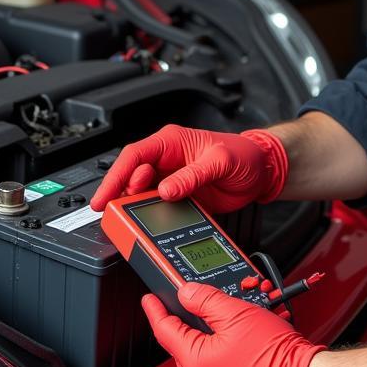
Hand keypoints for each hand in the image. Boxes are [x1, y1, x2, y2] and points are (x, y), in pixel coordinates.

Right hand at [90, 124, 287, 212]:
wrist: (262, 171)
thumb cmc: (244, 155)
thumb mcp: (220, 162)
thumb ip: (192, 176)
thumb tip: (165, 190)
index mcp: (172, 142)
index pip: (134, 156)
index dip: (115, 176)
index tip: (104, 196)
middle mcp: (168, 159)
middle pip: (132, 176)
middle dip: (119, 194)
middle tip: (114, 212)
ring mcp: (172, 179)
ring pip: (141, 193)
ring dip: (134, 206)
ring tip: (128, 220)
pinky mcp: (180, 196)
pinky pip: (157, 206)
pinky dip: (149, 215)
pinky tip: (147, 224)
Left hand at [142, 282, 325, 366]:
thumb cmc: (276, 356)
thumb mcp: (238, 312)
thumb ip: (205, 298)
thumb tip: (187, 292)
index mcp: (194, 363)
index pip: (164, 329)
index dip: (156, 309)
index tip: (150, 299)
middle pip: (184, 344)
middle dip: (195, 324)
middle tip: (211, 308)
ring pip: (202, 361)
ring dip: (213, 342)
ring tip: (237, 328)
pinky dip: (224, 361)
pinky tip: (242, 348)